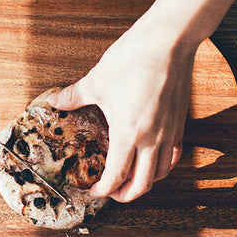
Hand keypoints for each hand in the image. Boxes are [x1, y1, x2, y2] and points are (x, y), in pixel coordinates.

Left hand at [48, 13, 193, 202]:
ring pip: (161, 173)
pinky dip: (164, 165)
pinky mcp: (180, 122)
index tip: (95, 190)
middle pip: (142, 185)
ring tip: (132, 180)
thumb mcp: (97, 80)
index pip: (116, 176)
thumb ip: (74, 96)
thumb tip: (55, 100)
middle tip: (112, 193)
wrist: (168, 41)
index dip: (104, 189)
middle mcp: (152, 139)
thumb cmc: (133, 59)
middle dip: (125, 195)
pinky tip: (155, 160)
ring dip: (145, 183)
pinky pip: (175, 155)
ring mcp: (170, 132)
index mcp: (128, 133)